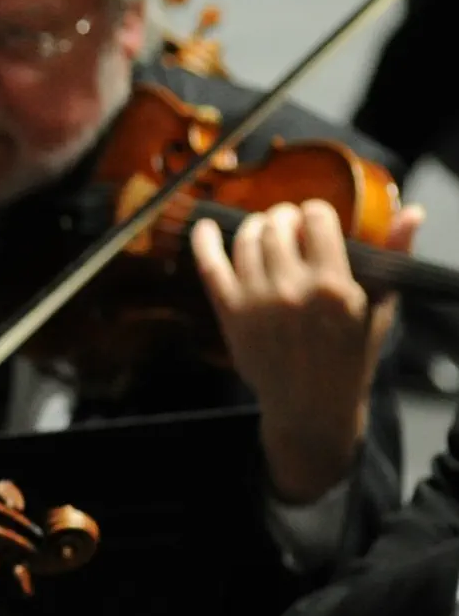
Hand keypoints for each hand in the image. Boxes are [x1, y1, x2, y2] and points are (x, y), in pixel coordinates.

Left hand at [191, 197, 421, 504]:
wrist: (310, 405)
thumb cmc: (350, 355)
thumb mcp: (381, 306)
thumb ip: (395, 255)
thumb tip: (411, 212)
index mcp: (332, 285)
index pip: (316, 218)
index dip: (314, 210)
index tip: (314, 217)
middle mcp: (291, 291)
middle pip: (278, 226)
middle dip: (284, 217)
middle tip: (288, 224)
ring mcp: (256, 304)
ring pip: (246, 241)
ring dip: (255, 227)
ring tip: (264, 231)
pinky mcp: (231, 317)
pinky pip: (211, 269)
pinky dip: (204, 243)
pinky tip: (204, 226)